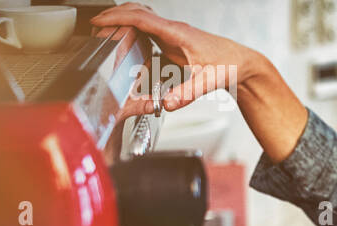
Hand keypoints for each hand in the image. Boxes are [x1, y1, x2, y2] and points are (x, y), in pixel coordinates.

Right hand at [92, 3, 264, 111]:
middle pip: (138, 11)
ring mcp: (173, 34)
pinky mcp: (174, 41)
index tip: (98, 21)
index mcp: (178, 33)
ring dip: (122, 20)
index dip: (117, 18)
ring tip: (103, 30)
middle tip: (95, 24)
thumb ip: (187, 93)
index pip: (141, 18)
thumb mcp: (209, 82)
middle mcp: (174, 30)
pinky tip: (125, 41)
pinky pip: (148, 29)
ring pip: (142, 18)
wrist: (242, 63)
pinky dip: (133, 30)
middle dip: (114, 14)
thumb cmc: (229, 66)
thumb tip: (167, 104)